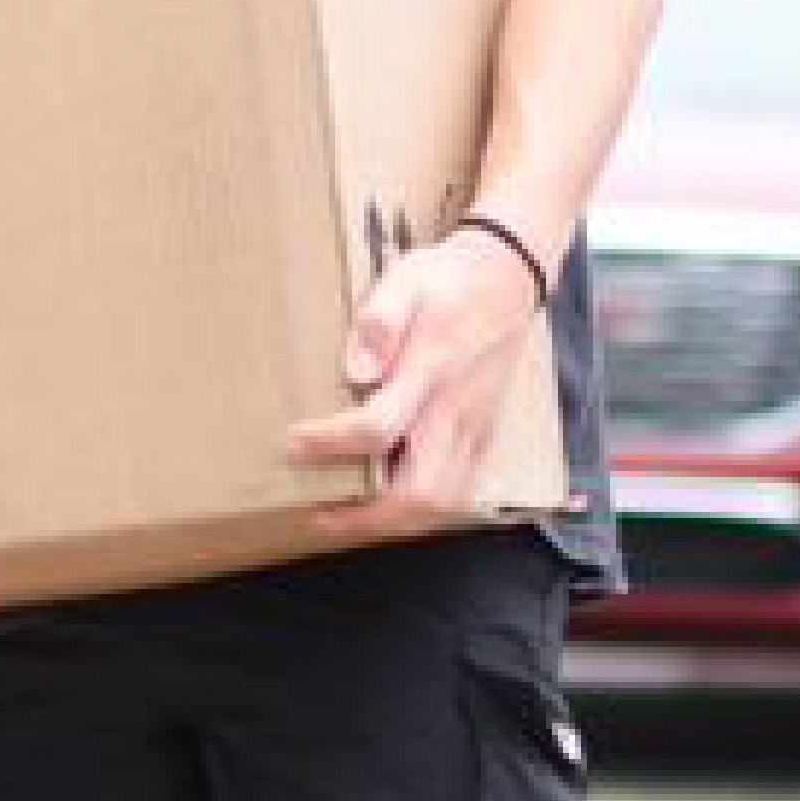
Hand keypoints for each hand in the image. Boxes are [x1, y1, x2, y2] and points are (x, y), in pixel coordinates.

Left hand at [288, 224, 544, 538]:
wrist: (506, 278)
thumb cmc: (446, 280)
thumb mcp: (405, 279)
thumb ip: (379, 319)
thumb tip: (356, 370)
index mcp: (431, 370)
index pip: (378, 427)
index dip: (331, 444)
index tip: (292, 444)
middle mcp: (456, 411)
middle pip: (420, 493)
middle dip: (367, 517)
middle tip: (321, 514)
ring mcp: (475, 429)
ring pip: (443, 504)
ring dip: (394, 522)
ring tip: (350, 518)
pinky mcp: (484, 437)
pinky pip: (459, 493)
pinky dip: (421, 511)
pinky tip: (388, 501)